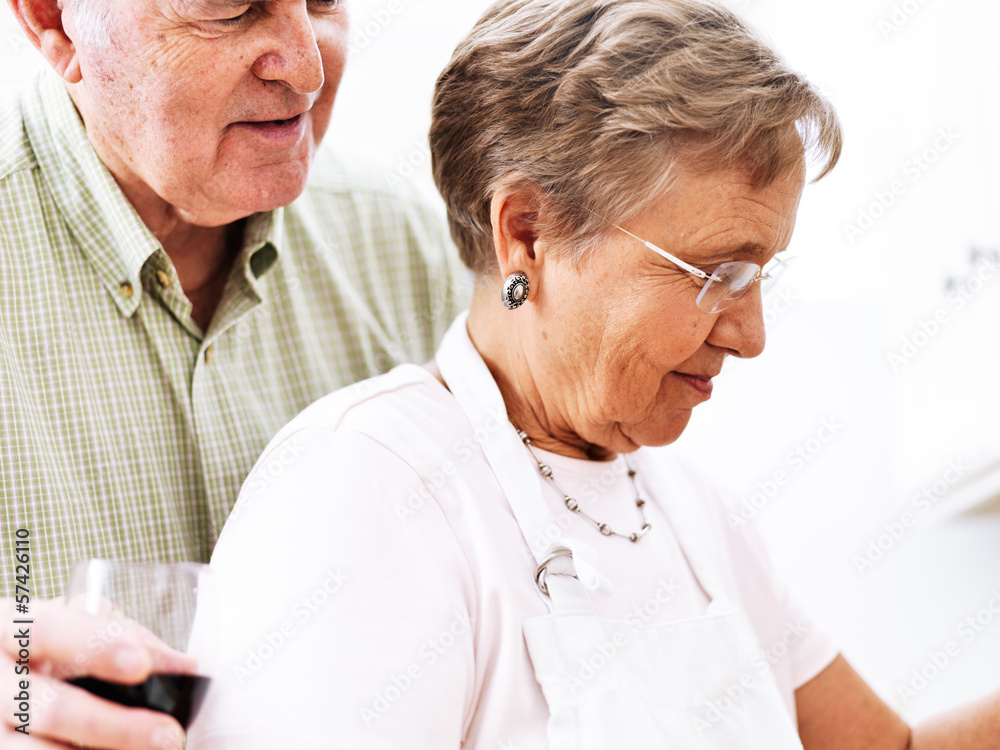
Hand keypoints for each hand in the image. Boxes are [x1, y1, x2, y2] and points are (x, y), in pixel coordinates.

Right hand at [1, 597, 195, 748]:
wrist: (2, 682)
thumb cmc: (43, 647)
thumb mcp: (68, 625)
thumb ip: (119, 635)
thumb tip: (183, 666)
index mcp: (9, 628)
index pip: (47, 631)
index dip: (94, 646)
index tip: (141, 665)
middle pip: (50, 708)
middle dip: (114, 725)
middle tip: (168, 735)